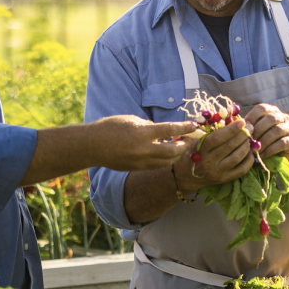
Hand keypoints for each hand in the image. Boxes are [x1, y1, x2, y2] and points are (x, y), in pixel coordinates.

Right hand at [86, 115, 200, 171]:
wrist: (92, 146)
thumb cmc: (110, 127)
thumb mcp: (131, 120)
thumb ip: (149, 126)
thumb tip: (164, 131)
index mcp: (142, 133)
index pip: (170, 130)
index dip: (185, 128)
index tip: (195, 125)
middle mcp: (143, 149)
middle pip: (173, 151)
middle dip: (185, 145)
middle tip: (191, 139)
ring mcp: (140, 161)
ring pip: (167, 161)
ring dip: (177, 154)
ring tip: (181, 146)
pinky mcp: (137, 168)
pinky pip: (157, 165)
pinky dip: (166, 159)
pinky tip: (168, 153)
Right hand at [185, 118, 254, 186]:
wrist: (187, 175)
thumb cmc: (194, 151)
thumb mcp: (197, 139)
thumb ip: (211, 128)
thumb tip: (231, 116)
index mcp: (200, 149)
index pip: (217, 138)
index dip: (231, 129)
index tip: (242, 122)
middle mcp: (208, 162)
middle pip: (229, 147)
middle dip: (243, 135)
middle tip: (250, 127)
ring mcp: (217, 172)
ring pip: (237, 158)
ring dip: (246, 146)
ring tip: (249, 138)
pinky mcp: (224, 179)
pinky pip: (241, 170)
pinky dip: (249, 159)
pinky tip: (250, 152)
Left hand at [243, 103, 288, 159]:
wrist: (275, 158)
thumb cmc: (261, 142)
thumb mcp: (253, 132)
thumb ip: (245, 125)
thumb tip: (232, 119)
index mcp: (272, 111)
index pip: (262, 108)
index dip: (252, 117)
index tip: (243, 128)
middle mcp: (283, 118)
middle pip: (271, 118)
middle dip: (258, 130)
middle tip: (249, 141)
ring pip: (277, 130)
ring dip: (264, 140)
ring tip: (255, 149)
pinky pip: (282, 143)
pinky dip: (270, 149)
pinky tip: (262, 155)